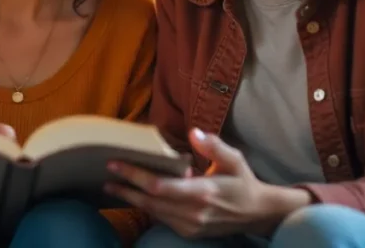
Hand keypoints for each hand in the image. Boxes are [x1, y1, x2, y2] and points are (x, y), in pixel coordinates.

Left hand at [105, 128, 309, 237]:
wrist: (257, 214)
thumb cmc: (243, 182)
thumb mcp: (234, 160)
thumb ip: (214, 146)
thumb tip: (193, 133)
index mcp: (203, 192)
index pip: (161, 186)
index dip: (136, 176)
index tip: (117, 164)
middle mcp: (194, 212)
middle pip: (150, 200)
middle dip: (126, 187)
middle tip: (107, 174)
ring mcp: (190, 225)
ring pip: (152, 212)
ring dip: (131, 199)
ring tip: (112, 186)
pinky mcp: (189, 231)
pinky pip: (161, 218)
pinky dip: (145, 207)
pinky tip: (133, 196)